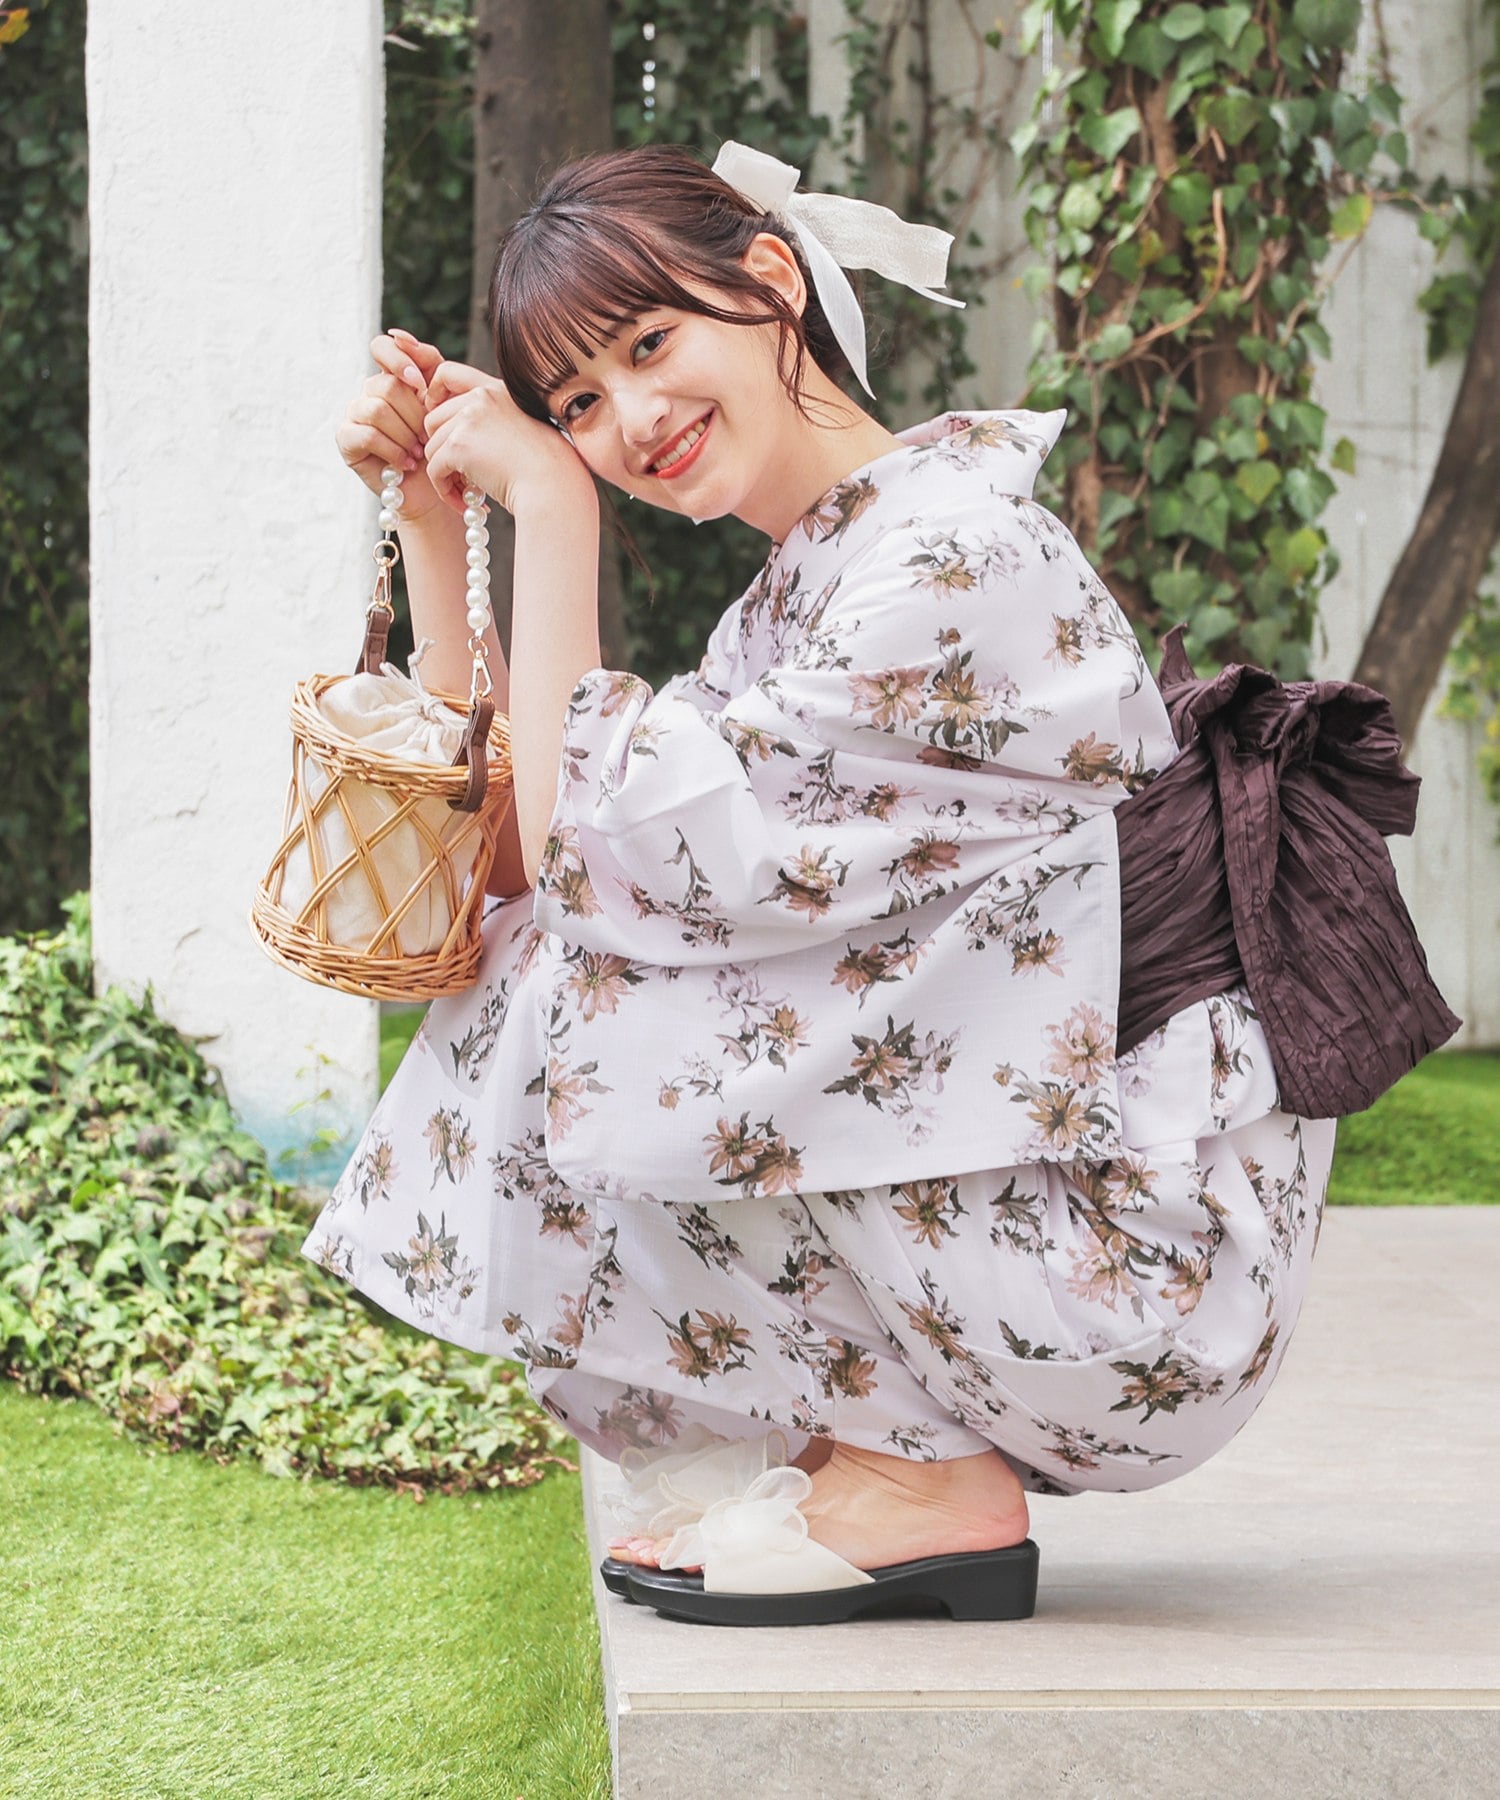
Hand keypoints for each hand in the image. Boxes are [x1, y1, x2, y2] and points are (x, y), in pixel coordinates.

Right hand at [335, 328, 446, 523]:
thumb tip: (401, 336)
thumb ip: (430, 366)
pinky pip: (366, 433)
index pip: (383, 347)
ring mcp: (356, 414)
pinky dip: (392, 450)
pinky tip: (405, 463)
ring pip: (378, 408)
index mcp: (393, 377)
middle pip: (388, 385)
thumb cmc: (442, 447)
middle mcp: (370, 391)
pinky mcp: (347, 439)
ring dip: (405, 435)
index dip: (400, 360)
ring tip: (419, 453)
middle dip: (415, 415)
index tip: (420, 384)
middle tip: (429, 438)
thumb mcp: (444, 402)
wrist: (435, 491)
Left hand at [422, 361, 595, 518]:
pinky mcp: (458, 446)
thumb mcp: (521, 429)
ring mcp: (468, 419)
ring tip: (465, 493)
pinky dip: (444, 490)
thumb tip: (455, 433)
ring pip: (431, 448)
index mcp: (497, 389)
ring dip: (444, 474)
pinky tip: (463, 501)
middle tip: (458, 474)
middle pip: (432, 419)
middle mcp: (481, 398)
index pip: (447, 373)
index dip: (434, 396)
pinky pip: (434, 469)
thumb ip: (491, 420)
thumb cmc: (545, 467)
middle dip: (440, 449)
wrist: (553, 485)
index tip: (440, 423)